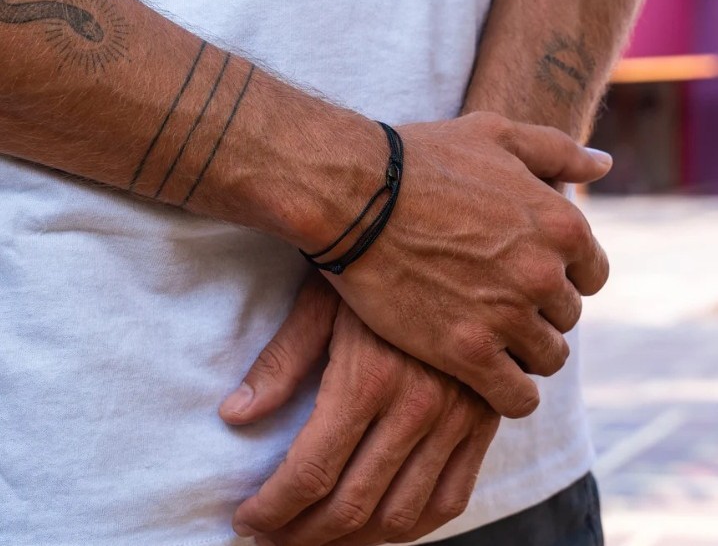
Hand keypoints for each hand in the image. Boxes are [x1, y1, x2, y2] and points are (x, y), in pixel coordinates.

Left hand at [221, 272, 498, 545]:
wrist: (451, 241)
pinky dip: (412, 525)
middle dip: (302, 534)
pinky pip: (451, 498)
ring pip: (401, 515)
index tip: (246, 520)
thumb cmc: (373, 265)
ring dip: (353, 541)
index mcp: (368, 378)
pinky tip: (379, 522)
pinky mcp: (483, 420)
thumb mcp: (321, 301)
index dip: (272, 509)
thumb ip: (281, 362)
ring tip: (318, 535)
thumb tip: (235, 417)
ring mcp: (458, 417)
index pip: (310, 472)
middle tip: (272, 537)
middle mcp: (418, 406)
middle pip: (351, 505)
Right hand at [324, 112, 609, 417]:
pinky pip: (517, 398)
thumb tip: (604, 164)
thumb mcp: (494, 133)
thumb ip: (556, 150)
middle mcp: (543, 274)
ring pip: (547, 359)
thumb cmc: (418, 158)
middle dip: (537, 311)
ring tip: (486, 336)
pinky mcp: (467, 351)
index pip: (591, 274)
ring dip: (523, 352)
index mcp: (560, 225)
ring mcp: (507, 315)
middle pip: (566, 317)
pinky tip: (484, 374)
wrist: (351, 193)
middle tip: (494, 302)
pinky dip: (509, 393)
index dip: (559, 275)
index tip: (522, 274)